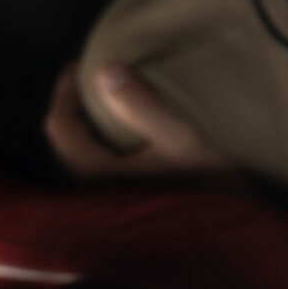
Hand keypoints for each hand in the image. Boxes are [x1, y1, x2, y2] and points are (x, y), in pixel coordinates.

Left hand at [43, 60, 232, 180]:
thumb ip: (142, 105)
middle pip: (64, 140)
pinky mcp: (126, 195)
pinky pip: (98, 158)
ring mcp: (110, 193)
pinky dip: (101, 135)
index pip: (60, 127)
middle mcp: (97, 186)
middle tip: (88, 76)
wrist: (227, 223)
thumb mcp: (179, 137)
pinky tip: (124, 126)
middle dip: (72, 105)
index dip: (64, 93)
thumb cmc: (204, 179)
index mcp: (100, 171)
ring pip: (81, 150)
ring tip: (106, 96)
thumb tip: (105, 69)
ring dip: (87, 120)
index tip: (79, 65)